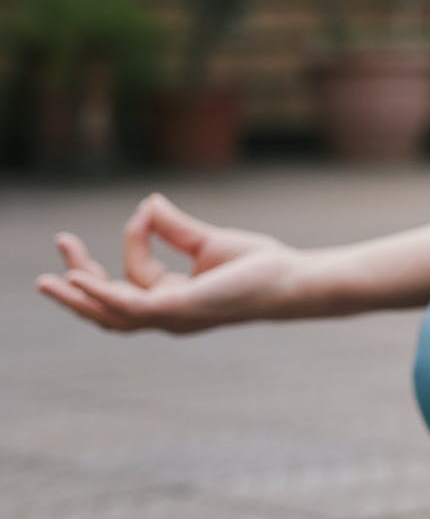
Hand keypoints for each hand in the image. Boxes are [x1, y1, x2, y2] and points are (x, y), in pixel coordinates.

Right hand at [34, 192, 308, 333]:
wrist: (292, 279)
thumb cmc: (260, 265)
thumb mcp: (209, 242)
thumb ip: (175, 227)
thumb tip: (149, 202)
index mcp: (175, 299)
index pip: (135, 273)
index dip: (135, 237)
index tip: (147, 208)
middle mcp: (169, 314)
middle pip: (109, 307)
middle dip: (79, 283)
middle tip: (62, 246)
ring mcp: (172, 316)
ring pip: (111, 315)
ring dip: (78, 297)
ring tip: (48, 280)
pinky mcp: (178, 309)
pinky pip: (129, 307)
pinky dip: (101, 295)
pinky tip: (79, 281)